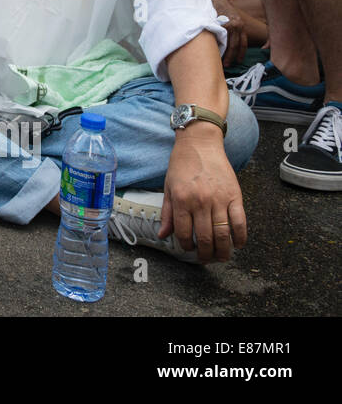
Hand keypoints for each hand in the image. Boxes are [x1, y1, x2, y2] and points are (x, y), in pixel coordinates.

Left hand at [160, 128, 247, 262]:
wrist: (200, 143)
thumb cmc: (181, 165)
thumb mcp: (168, 187)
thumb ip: (167, 213)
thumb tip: (162, 235)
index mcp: (181, 200)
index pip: (184, 233)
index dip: (186, 246)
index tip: (189, 249)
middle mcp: (200, 201)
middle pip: (205, 238)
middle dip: (205, 254)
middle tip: (206, 260)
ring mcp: (219, 199)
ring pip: (223, 234)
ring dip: (223, 251)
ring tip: (221, 257)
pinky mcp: (235, 196)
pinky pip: (240, 222)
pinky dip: (240, 237)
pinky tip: (238, 244)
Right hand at [209, 0, 248, 66]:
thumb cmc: (217, 6)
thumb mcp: (227, 17)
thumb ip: (228, 28)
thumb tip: (223, 41)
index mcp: (240, 24)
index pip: (243, 42)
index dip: (240, 53)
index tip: (238, 61)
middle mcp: (238, 24)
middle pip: (237, 45)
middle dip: (232, 57)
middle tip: (228, 65)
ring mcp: (231, 24)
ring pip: (230, 44)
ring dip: (226, 54)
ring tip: (221, 62)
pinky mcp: (223, 23)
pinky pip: (222, 38)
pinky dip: (219, 46)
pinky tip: (215, 52)